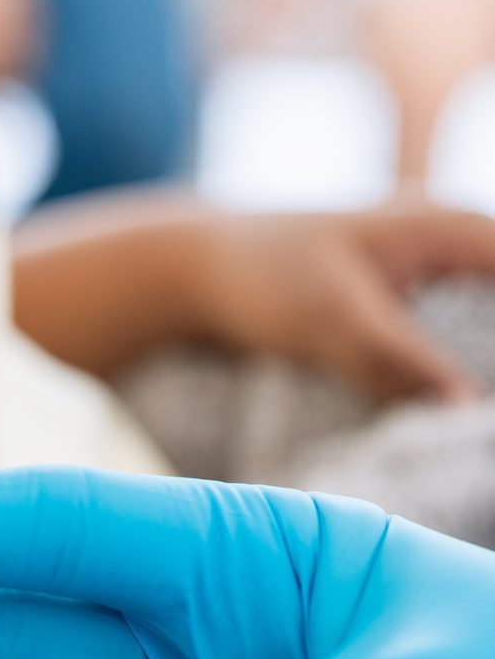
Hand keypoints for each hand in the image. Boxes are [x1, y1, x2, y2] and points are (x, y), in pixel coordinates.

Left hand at [188, 201, 494, 402]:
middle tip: (483, 430)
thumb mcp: (336, 320)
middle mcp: (461, 238)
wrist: (193, 265)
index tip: (492, 406)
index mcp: (458, 227)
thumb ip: (406, 365)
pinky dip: (477, 363)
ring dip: (487, 363)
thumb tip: (471, 417)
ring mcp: (441, 266)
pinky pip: (474, 331)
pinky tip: (467, 415)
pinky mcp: (416, 299)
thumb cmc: (260, 276)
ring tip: (476, 432)